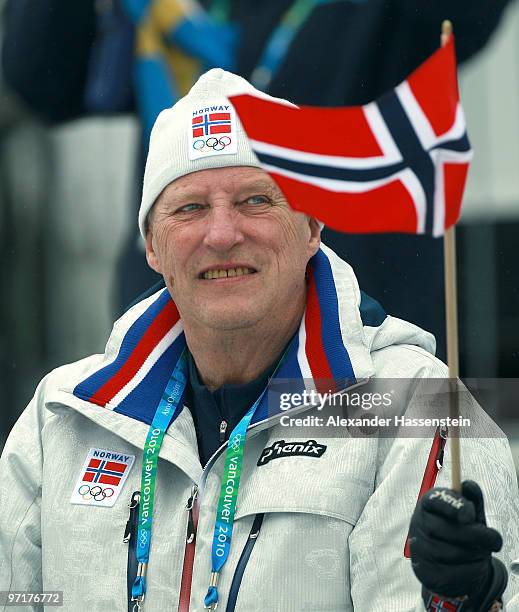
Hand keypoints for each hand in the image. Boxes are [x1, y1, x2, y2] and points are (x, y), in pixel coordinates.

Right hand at [409, 480, 506, 609]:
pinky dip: (471, 571)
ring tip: (480, 552)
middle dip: (477, 535)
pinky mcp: (425, 572)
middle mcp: (419, 524)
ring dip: (476, 554)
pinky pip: (454, 573)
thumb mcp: (468, 514)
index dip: (454, 506)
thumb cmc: (459, 533)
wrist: (448, 564)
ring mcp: (419, 549)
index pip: (437, 500)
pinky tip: (472, 565)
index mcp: (428, 504)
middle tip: (493, 539)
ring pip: (453, 553)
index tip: (470, 515)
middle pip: (448, 530)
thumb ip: (470, 498)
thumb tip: (469, 485)